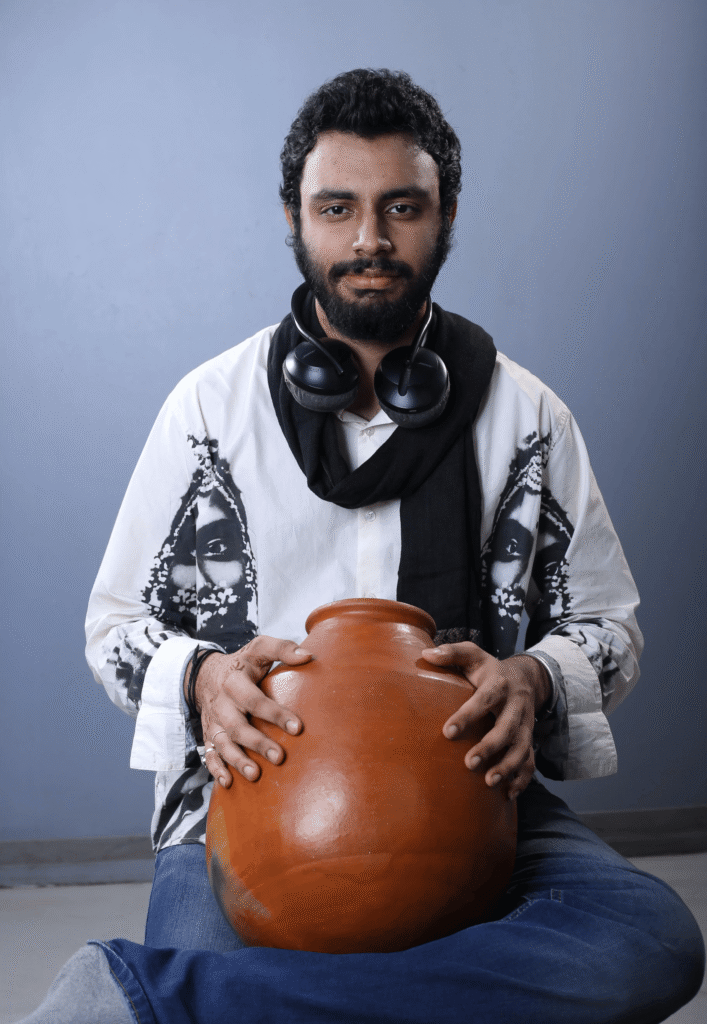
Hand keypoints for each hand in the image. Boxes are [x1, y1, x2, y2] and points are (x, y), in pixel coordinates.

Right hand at [187, 636, 311, 787]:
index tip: (297, 727)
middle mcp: (221, 704)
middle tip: (279, 757)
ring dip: (237, 760)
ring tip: (255, 774)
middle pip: (237, 726)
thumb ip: (283, 649)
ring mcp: (213, 721)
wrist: (205, 674)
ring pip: (222, 744)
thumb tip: (308, 656)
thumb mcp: (259, 648)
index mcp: (234, 682)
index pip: (255, 700)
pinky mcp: (209, 734)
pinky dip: (215, 769)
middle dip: (257, 743)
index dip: (275, 714)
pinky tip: (228, 782)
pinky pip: (209, 754)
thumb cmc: (242, 663)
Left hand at [421, 643, 550, 800]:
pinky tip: (508, 795)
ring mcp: (525, 725)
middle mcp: (516, 705)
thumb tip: (425, 655)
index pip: (484, 700)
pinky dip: (522, 780)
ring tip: (489, 782)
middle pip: (507, 728)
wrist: (526, 678)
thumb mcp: (473, 655)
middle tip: (469, 764)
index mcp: (499, 684)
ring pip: (522, 748)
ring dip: (508, 766)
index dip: (467, 715)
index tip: (447, 732)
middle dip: (490, 747)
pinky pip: (531, 761)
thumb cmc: (489, 670)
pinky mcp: (529, 739)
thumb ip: (451, 653)